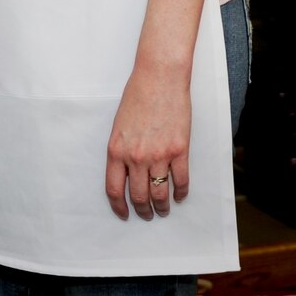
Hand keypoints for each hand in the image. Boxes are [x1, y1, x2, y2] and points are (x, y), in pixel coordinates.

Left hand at [105, 63, 191, 220]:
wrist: (158, 80)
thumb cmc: (137, 98)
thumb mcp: (119, 126)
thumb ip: (122, 150)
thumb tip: (127, 173)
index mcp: (116, 150)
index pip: (114, 188)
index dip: (119, 206)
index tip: (123, 214)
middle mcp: (136, 157)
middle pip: (138, 195)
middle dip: (142, 210)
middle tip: (146, 215)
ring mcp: (159, 155)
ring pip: (160, 193)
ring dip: (162, 206)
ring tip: (163, 210)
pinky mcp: (179, 150)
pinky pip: (181, 181)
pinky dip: (181, 192)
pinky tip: (180, 196)